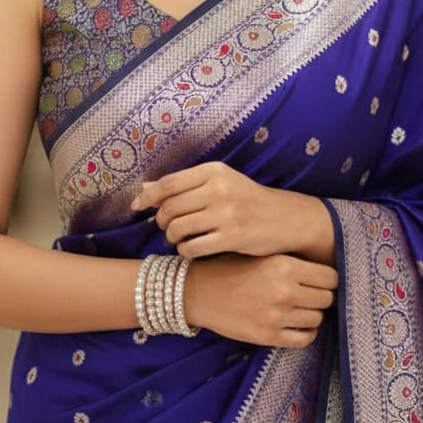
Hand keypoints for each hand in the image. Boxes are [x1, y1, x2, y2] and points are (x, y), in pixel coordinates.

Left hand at [130, 161, 335, 263]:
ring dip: (172, 237)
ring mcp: (226, 214)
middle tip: (165, 226)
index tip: (137, 207)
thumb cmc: (247, 200)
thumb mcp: (219, 183)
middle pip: (170, 207)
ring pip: (178, 228)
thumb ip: (184, 185)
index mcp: (214, 171)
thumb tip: (145, 187)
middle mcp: (219, 189)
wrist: (285, 218)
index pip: (169, 183)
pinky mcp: (232, 237)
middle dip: (161, 220)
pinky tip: (191, 249)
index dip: (148, 197)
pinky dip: (185, 251)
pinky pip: (193, 247)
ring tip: (178, 238)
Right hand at [184, 253, 337, 348]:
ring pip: (317, 318)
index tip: (319, 281)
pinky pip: (305, 339)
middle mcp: (285, 290)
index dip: (327, 279)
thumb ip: (293, 261)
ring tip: (297, 308)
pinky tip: (294, 324)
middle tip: (308, 294)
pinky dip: (304, 332)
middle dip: (321, 297)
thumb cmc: (231, 268)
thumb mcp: (263, 254)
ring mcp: (277, 316)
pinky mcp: (269, 336)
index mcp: (284, 265)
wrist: (200, 291)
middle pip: (327, 298)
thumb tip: (326, 272)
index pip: (330, 277)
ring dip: (311, 314)